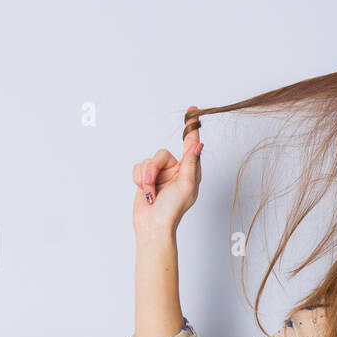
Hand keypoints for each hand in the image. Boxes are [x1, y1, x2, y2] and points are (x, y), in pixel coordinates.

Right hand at [131, 105, 203, 241]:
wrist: (152, 226)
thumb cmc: (172, 210)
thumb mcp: (186, 185)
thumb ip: (190, 163)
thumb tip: (198, 144)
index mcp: (189, 171)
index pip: (190, 145)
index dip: (191, 128)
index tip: (192, 111)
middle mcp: (175, 170)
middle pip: (160, 154)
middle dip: (153, 170)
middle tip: (153, 186)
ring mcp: (160, 174)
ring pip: (147, 161)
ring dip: (146, 178)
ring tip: (151, 194)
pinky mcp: (146, 179)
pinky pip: (138, 167)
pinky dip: (139, 180)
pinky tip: (145, 193)